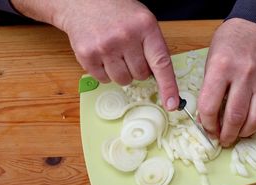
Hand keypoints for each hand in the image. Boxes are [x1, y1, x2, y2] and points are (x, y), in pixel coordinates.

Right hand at [12, 0, 179, 109]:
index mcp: (145, 27)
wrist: (82, 1)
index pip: (161, 63)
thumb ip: (153, 47)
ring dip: (121, 72)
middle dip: (137, 69)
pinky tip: (102, 54)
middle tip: (129, 52)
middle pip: (141, 75)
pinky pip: (104, 80)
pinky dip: (105, 72)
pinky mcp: (87, 54)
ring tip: (115, 53)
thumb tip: (160, 80)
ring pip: (123, 80)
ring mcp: (105, 46)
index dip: (168, 87)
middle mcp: (125, 36)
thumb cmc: (118, 12)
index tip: (173, 104)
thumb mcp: (143, 22)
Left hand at [198, 18, 255, 146]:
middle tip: (223, 140)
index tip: (208, 130)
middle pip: (234, 116)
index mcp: (221, 68)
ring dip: (244, 132)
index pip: (210, 106)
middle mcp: (243, 75)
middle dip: (226, 134)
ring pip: (255, 118)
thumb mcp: (211, 60)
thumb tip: (207, 117)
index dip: (208, 124)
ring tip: (237, 135)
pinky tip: (250, 125)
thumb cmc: (231, 41)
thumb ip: (210, 88)